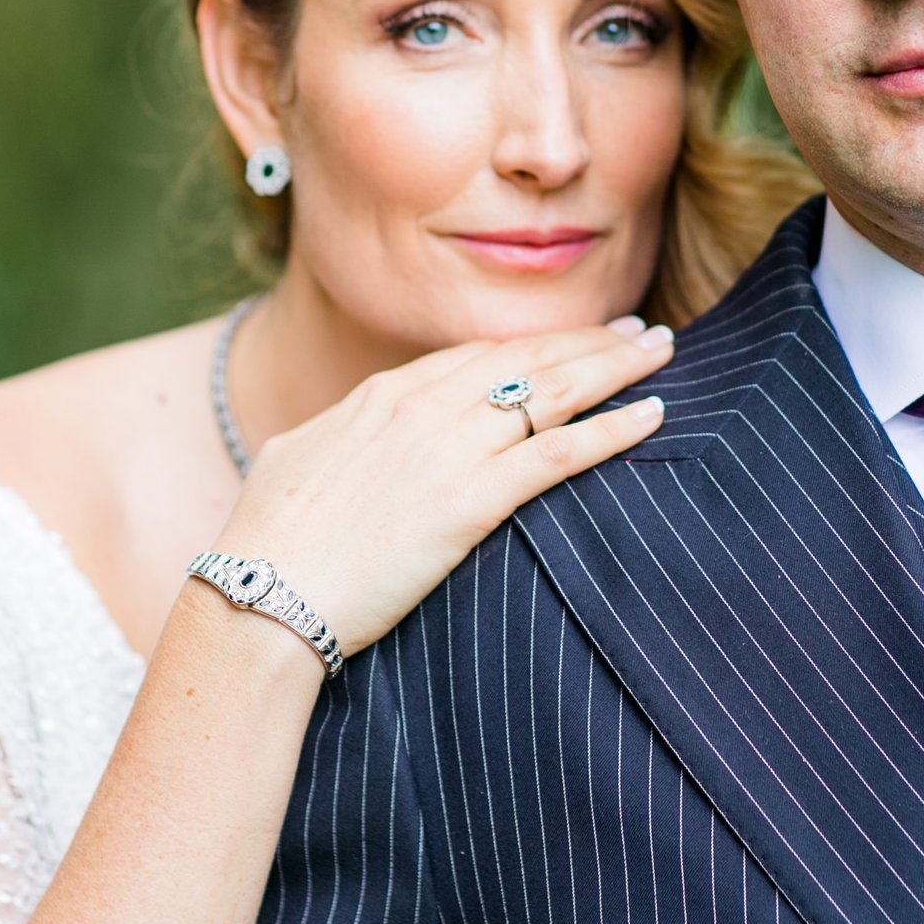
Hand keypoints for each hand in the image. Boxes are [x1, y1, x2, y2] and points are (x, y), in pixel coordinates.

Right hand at [211, 317, 674, 652]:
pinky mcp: (471, 500)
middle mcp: (422, 407)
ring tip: (661, 354)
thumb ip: (338, 437)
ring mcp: (449, 449)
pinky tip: (651, 417)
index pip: (477, 356)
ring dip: (614, 369)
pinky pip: (558, 453)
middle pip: (526, 360)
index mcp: (381, 396)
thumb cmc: (268, 539)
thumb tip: (344, 431)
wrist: (262, 592)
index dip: (533, 343)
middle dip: (588, 341)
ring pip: (552, 392)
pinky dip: (612, 430)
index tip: (573, 336)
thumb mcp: (298, 460)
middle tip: (639, 331)